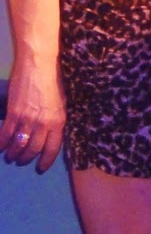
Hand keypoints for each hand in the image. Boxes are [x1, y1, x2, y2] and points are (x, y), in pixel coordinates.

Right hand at [1, 55, 65, 172]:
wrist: (39, 66)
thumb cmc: (54, 81)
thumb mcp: (62, 103)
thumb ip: (56, 119)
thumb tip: (51, 132)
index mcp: (58, 121)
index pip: (52, 148)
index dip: (45, 161)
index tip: (40, 168)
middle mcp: (43, 123)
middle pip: (33, 150)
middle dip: (26, 158)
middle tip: (21, 161)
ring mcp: (27, 119)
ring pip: (18, 145)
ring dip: (13, 153)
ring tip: (10, 155)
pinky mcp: (13, 113)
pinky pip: (5, 134)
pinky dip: (1, 143)